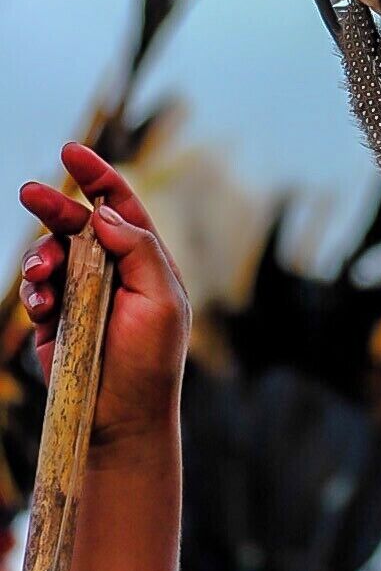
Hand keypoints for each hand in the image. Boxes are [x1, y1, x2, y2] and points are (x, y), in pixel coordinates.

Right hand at [17, 143, 190, 450]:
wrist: (121, 419)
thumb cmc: (151, 362)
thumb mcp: (162, 301)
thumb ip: (139, 251)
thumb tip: (105, 214)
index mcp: (146, 261)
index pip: (121, 207)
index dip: (99, 177)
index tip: (73, 152)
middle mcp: (113, 272)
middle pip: (78, 224)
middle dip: (53, 206)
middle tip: (29, 191)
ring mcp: (81, 295)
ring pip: (49, 255)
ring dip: (40, 257)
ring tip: (41, 277)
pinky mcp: (56, 320)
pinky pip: (35, 292)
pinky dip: (33, 293)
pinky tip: (41, 310)